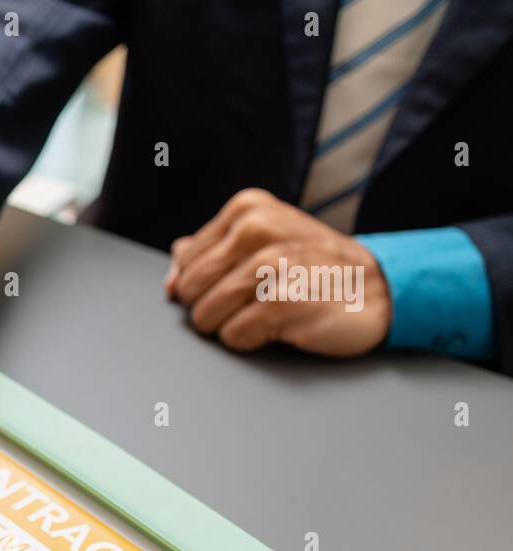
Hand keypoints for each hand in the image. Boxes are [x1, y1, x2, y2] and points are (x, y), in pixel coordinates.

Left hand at [166, 189, 390, 356]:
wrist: (379, 288)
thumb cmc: (314, 268)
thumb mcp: (266, 242)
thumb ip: (213, 252)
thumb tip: (171, 276)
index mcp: (247, 210)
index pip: (184, 263)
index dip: (201, 285)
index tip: (239, 282)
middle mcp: (256, 230)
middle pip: (189, 290)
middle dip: (212, 306)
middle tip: (254, 301)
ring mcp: (271, 266)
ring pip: (205, 316)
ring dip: (231, 325)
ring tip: (268, 311)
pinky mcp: (282, 302)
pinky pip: (232, 336)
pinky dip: (251, 340)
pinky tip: (280, 325)